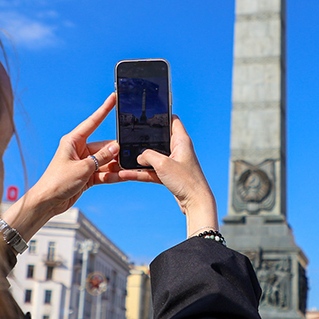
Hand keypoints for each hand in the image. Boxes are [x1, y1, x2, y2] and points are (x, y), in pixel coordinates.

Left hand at [2, 93, 122, 238]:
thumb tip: (116, 147)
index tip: (114, 97)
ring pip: (106, 161)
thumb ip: (101, 157)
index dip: (104, 109)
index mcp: (73, 141)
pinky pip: (104, 172)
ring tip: (128, 168)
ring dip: (116, 165)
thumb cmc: (57, 182)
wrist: (48, 202)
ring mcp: (84, 163)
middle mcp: (79, 149)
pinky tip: (122, 176)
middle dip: (116, 151)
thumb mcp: (82, 168)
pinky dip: (112, 175)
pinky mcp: (88, 175)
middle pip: (104, 146)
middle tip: (130, 153)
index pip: (93, 122)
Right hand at [116, 115, 217, 236]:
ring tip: (122, 159)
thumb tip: (139, 156)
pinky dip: (141, 172)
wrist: (195, 203)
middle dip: (143, 140)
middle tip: (127, 137)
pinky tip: (126, 174)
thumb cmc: (185, 181)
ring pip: (152, 157)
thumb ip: (148, 155)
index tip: (147, 114)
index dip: (161, 115)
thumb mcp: (163, 164)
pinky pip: (152, 171)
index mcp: (181, 140)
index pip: (172, 120)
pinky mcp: (169, 175)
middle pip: (158, 139)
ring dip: (139, 160)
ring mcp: (173, 163)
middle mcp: (178, 149)